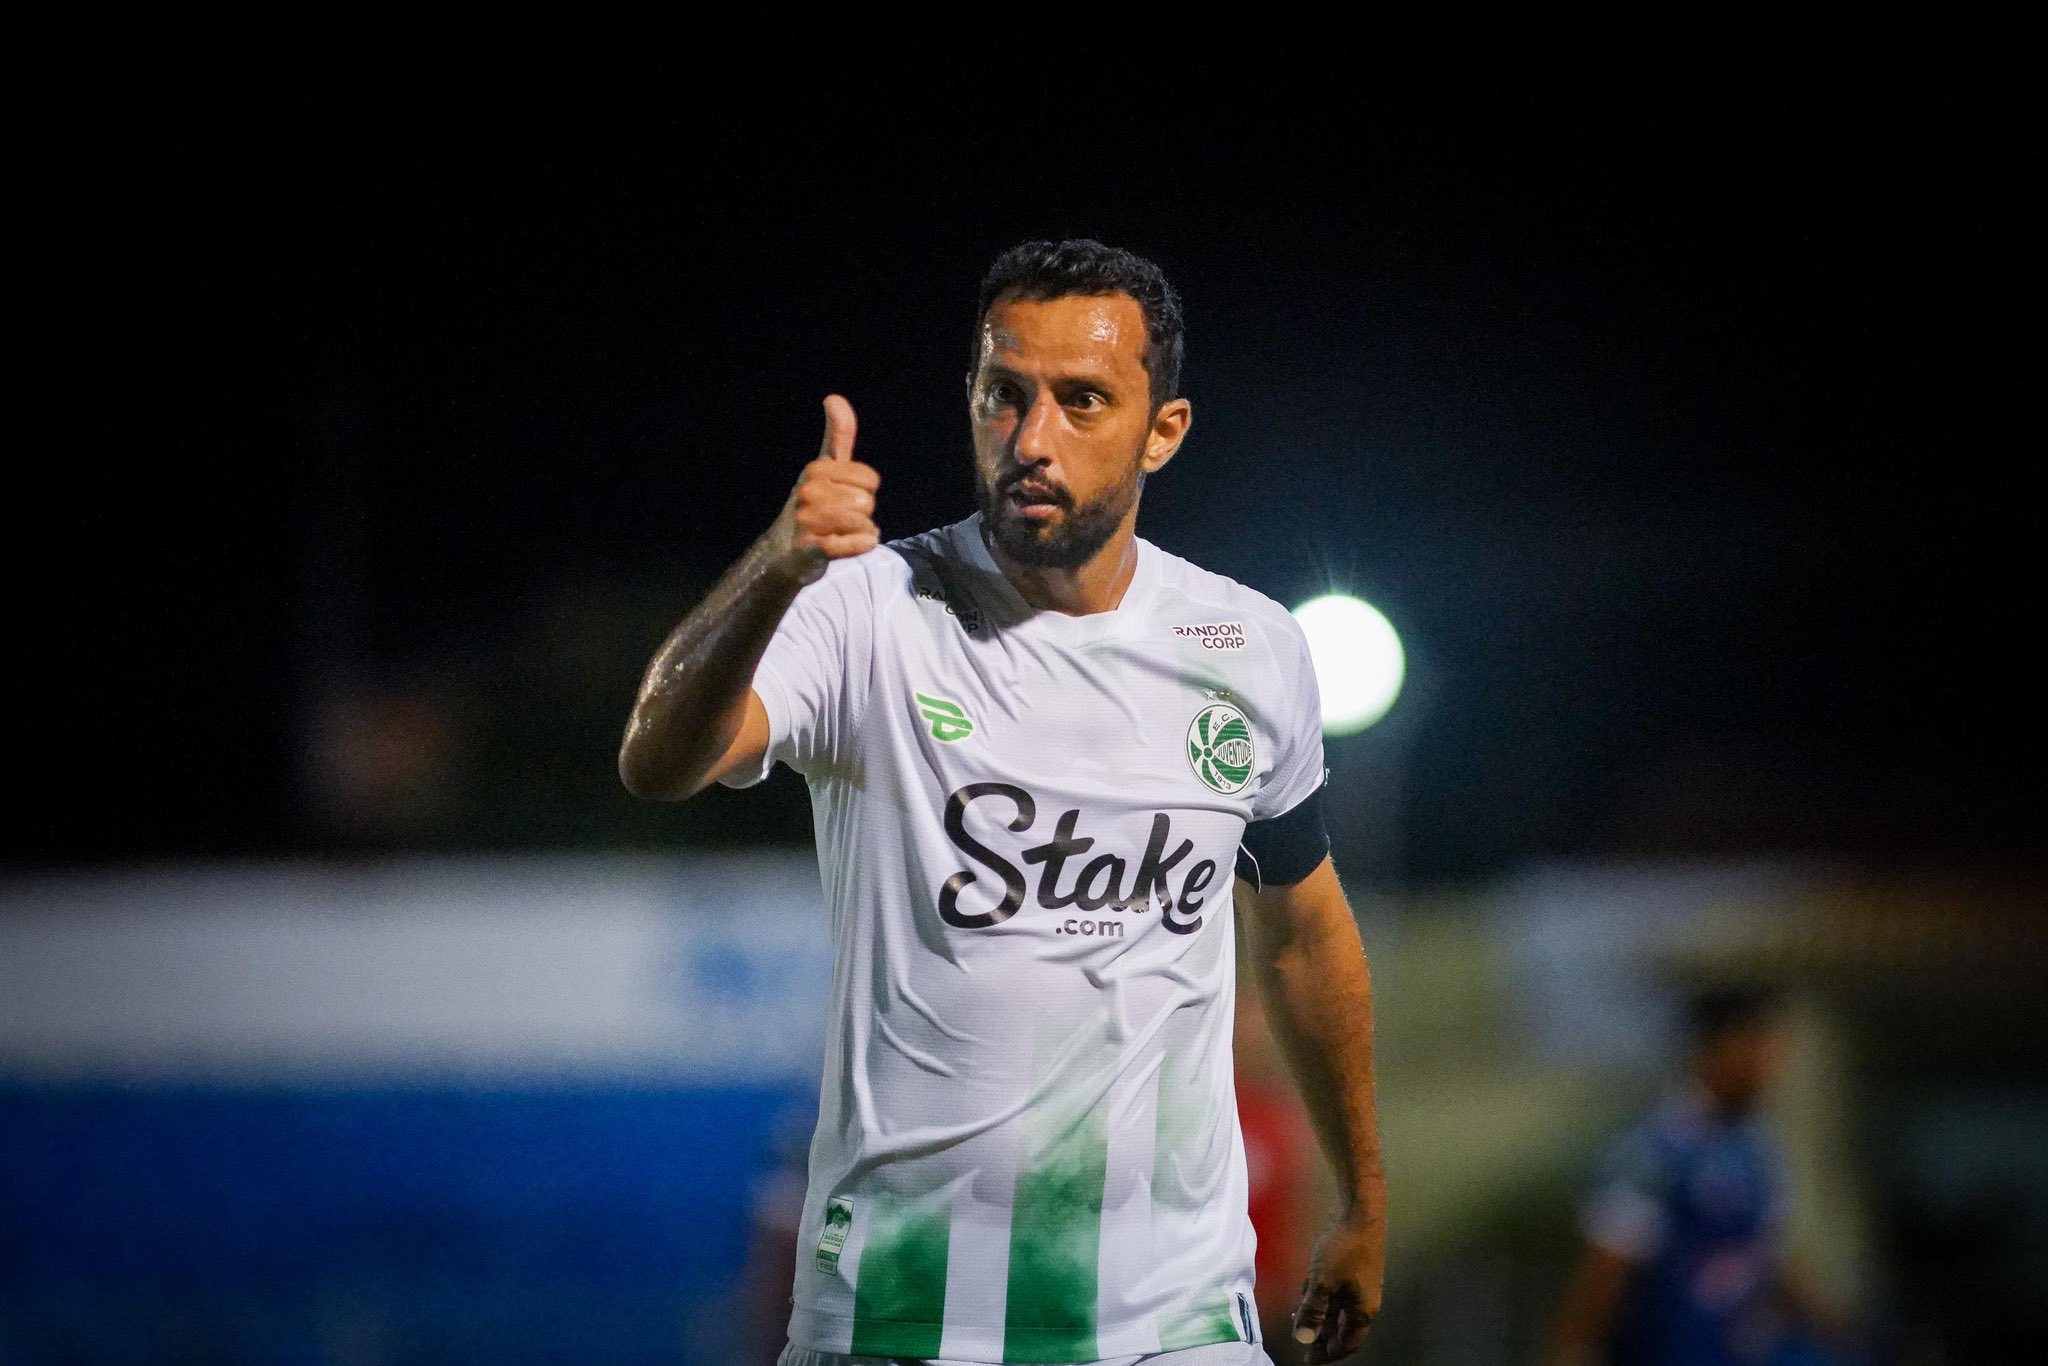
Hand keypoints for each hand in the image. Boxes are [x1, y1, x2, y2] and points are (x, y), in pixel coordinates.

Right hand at [768, 394, 880, 583]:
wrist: (785, 553)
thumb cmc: (813, 507)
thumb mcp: (826, 469)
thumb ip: (838, 436)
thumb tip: (834, 397)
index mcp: (815, 470)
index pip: (869, 478)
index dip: (867, 489)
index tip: (849, 493)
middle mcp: (808, 492)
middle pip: (866, 502)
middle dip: (863, 513)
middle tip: (843, 517)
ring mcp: (807, 522)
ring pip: (861, 523)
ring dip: (861, 532)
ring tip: (844, 533)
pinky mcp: (810, 550)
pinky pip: (848, 544)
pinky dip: (859, 545)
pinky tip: (855, 543)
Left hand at [1293, 1210, 1383, 1362]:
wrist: (1360, 1211)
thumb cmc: (1344, 1248)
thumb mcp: (1322, 1282)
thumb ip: (1313, 1312)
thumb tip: (1304, 1339)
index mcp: (1363, 1310)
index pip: (1347, 1343)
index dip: (1328, 1354)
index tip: (1309, 1359)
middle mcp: (1364, 1300)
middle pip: (1342, 1328)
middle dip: (1320, 1334)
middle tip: (1301, 1338)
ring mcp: (1359, 1284)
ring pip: (1337, 1308)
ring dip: (1318, 1314)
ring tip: (1296, 1316)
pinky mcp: (1352, 1269)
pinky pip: (1335, 1292)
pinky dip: (1321, 1296)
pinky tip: (1305, 1292)